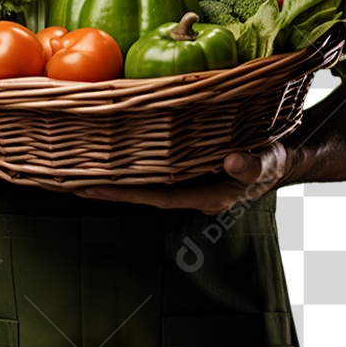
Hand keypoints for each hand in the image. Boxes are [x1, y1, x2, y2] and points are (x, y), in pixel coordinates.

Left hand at [73, 142, 288, 215]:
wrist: (280, 157)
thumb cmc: (273, 160)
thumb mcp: (268, 161)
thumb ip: (251, 166)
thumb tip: (231, 164)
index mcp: (203, 195)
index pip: (153, 197)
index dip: (121, 192)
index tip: (88, 187)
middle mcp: (187, 190)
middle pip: (139, 191)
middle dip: (104, 186)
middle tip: (66, 178)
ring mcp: (185, 179)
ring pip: (141, 180)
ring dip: (111, 173)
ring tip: (74, 165)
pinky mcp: (184, 165)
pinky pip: (151, 166)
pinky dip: (129, 160)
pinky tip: (109, 149)